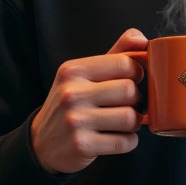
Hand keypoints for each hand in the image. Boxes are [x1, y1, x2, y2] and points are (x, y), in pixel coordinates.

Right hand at [30, 29, 147, 174]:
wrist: (42, 143)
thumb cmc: (73, 104)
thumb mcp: (85, 75)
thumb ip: (115, 54)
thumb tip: (142, 39)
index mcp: (73, 70)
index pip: (124, 63)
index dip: (138, 73)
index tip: (133, 81)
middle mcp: (71, 93)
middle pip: (130, 91)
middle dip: (137, 101)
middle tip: (128, 106)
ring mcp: (75, 120)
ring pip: (131, 118)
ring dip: (135, 123)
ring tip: (123, 123)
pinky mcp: (82, 145)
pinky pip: (125, 142)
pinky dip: (128, 142)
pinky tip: (116, 138)